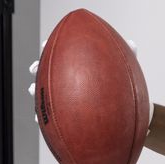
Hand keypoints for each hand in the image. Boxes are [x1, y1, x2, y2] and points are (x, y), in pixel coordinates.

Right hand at [28, 37, 153, 128]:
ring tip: (32, 90)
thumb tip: (131, 44)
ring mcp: (65, 95)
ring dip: (36, 90)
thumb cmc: (125, 82)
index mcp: (78, 62)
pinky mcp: (66, 112)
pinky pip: (50, 114)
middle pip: (46, 69)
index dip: (48, 46)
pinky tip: (38, 119)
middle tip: (34, 68)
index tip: (43, 45)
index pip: (59, 50)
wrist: (128, 107)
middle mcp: (68, 77)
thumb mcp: (127, 66)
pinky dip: (42, 116)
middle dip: (37, 67)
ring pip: (44, 91)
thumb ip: (128, 54)